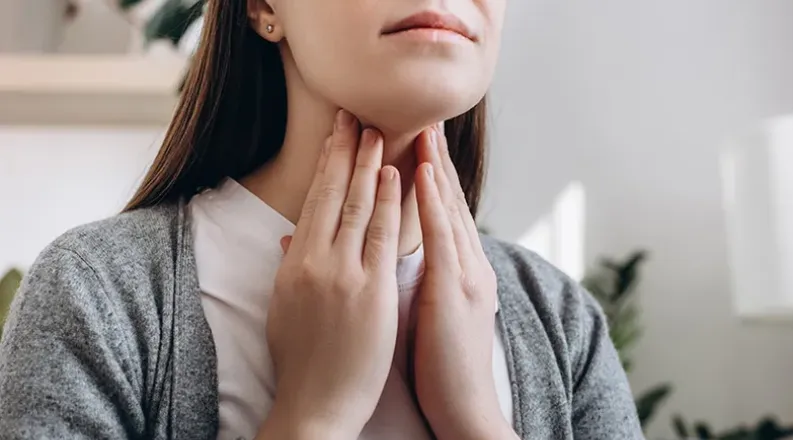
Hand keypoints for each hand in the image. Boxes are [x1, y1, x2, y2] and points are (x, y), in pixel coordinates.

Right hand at [258, 110, 400, 438]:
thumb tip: (291, 238)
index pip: (314, 201)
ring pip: (359, 207)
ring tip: (378, 133)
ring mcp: (344, 274)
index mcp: (294, 264)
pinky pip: (384, 236)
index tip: (336, 136)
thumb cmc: (301, 360)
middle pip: (334, 195)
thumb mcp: (285, 309)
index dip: (326, 165)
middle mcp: (315, 261)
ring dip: (369, 166)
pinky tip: (396, 176)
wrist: (315, 404)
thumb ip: (291, 268)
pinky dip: (390, 203)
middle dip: (346, 152)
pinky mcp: (372, 290)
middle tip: (355, 116)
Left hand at [412, 125, 515, 439]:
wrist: (465, 408)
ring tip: (424, 129)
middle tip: (424, 120)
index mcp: (460, 271)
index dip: (432, 177)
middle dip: (437, 160)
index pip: (443, 214)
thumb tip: (388, 260)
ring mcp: (467, 275)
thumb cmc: (439, 366)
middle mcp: (469, 265)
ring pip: (450, 210)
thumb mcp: (427, 314)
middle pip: (450, 202)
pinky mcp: (458, 291)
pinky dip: (435, 202)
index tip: (416, 144)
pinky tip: (424, 174)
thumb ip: (414, 280)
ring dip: (436, 167)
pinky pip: (444, 237)